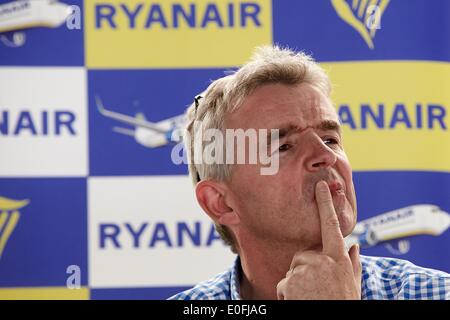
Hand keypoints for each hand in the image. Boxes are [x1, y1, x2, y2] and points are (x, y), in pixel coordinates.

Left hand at [276, 180, 361, 299]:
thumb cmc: (341, 303)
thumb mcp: (352, 286)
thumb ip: (352, 265)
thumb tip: (355, 247)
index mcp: (338, 259)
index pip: (332, 225)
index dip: (326, 204)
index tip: (321, 185)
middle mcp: (322, 261)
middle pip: (303, 255)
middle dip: (305, 269)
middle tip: (316, 288)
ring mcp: (305, 270)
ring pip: (293, 270)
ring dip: (297, 283)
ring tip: (310, 296)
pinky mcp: (290, 281)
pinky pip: (284, 283)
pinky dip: (288, 294)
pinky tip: (301, 301)